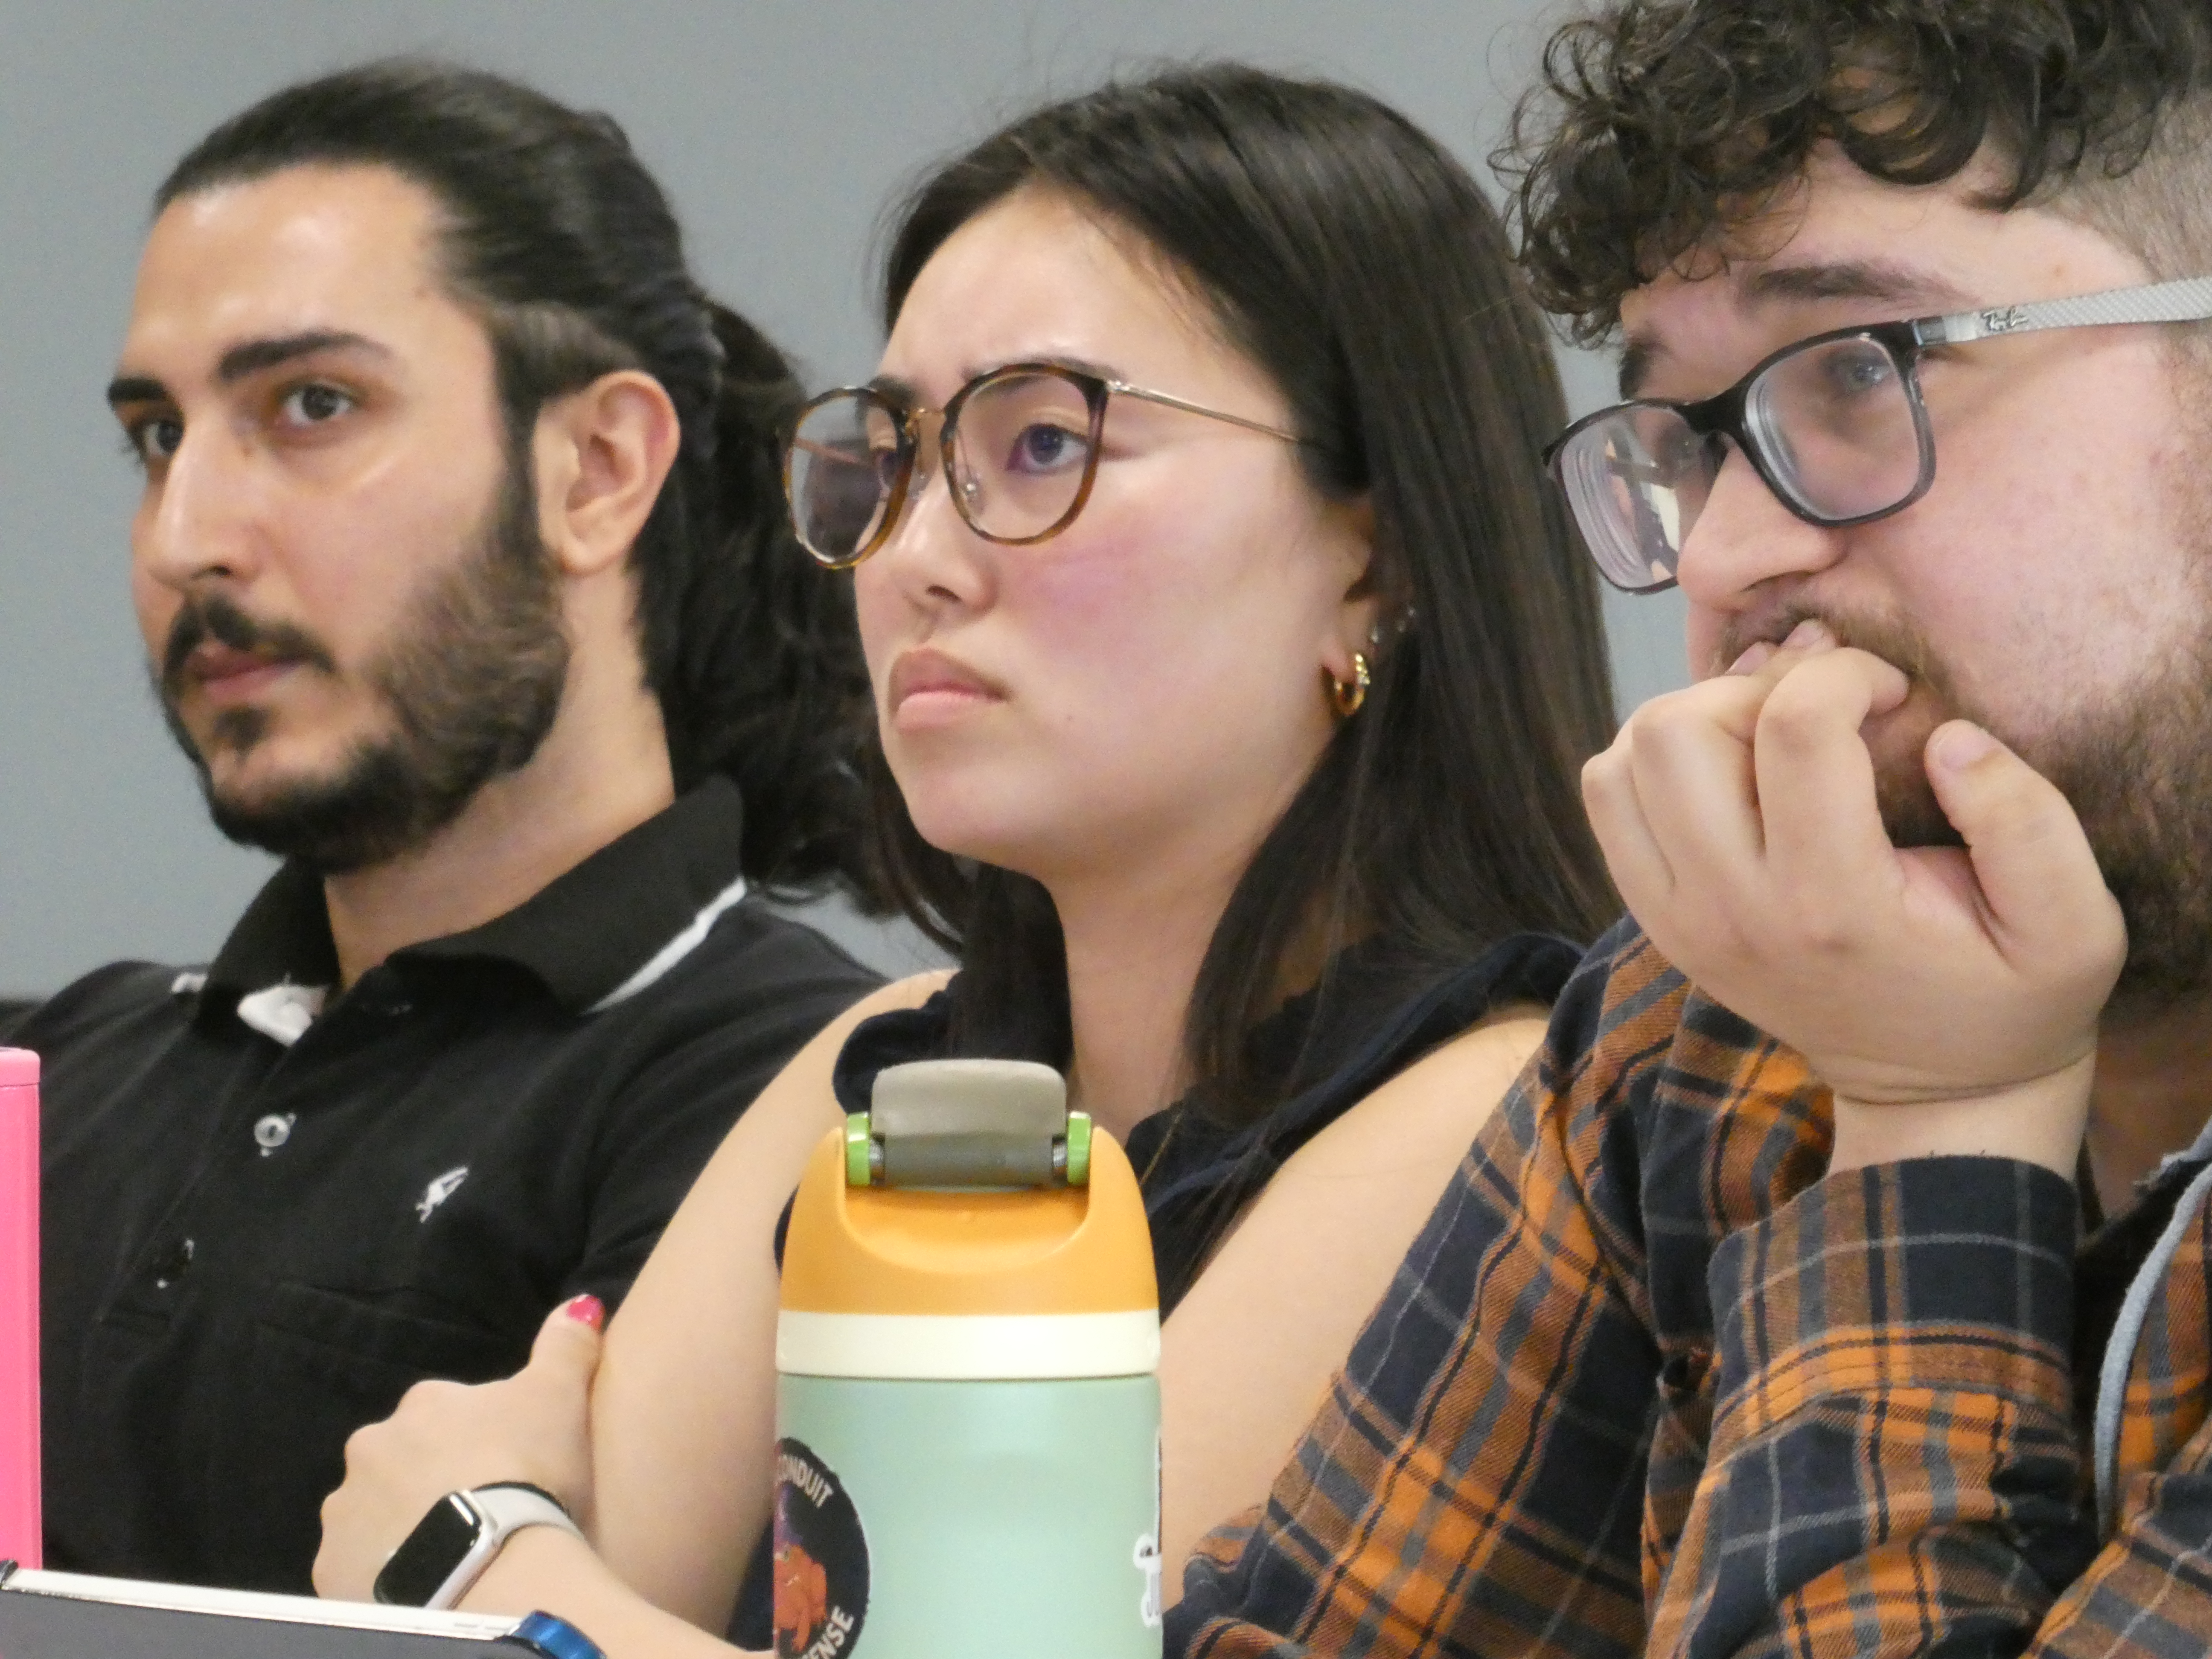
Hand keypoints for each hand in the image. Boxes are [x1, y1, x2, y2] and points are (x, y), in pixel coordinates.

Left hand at [314, 1294, 605, 1602]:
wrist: (490, 1568)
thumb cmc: (527, 1469)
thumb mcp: (561, 1397)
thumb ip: (565, 1347)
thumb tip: (579, 1303)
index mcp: (422, 1406)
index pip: (444, 1413)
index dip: (477, 1439)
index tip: (506, 1466)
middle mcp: (370, 1450)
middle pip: (402, 1462)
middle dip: (430, 1482)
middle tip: (479, 1513)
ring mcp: (345, 1514)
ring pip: (376, 1516)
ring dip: (404, 1529)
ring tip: (453, 1556)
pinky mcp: (334, 1571)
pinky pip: (360, 1568)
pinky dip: (385, 1575)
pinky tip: (425, 1587)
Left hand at [1583, 620, 2124, 1176]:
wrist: (1934, 1091)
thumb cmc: (2008, 998)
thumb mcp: (2073, 927)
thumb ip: (2029, 823)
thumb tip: (1950, 736)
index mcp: (1834, 904)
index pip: (1794, 733)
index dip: (1844, 674)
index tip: (1889, 691)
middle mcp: (1733, 911)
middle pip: (1679, 735)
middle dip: (1752, 689)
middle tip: (1819, 708)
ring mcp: (1679, 919)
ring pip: (1622, 763)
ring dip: (1694, 721)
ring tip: (1770, 734)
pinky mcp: (1657, 919)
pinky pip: (1609, 804)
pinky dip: (1654, 764)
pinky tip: (1730, 770)